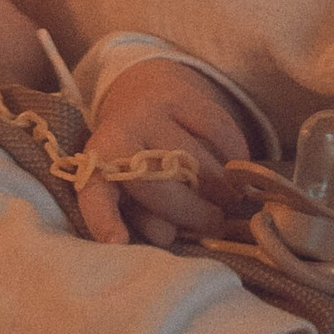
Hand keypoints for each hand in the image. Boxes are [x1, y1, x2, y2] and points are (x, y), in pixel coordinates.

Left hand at [77, 57, 251, 247]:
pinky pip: (217, 129)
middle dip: (192, 212)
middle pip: (158, 184)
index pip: (95, 194)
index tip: (118, 243)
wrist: (139, 90)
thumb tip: (167, 235)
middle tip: (215, 225)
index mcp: (97, 165)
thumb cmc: (135, 157)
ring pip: (194, 159)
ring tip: (230, 201)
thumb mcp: (127, 187)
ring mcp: (151, 111)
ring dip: (219, 188)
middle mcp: (121, 133)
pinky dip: (234, 153)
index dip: (104, 220)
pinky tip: (238, 168)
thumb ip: (142, 216)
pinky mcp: (181, 94)